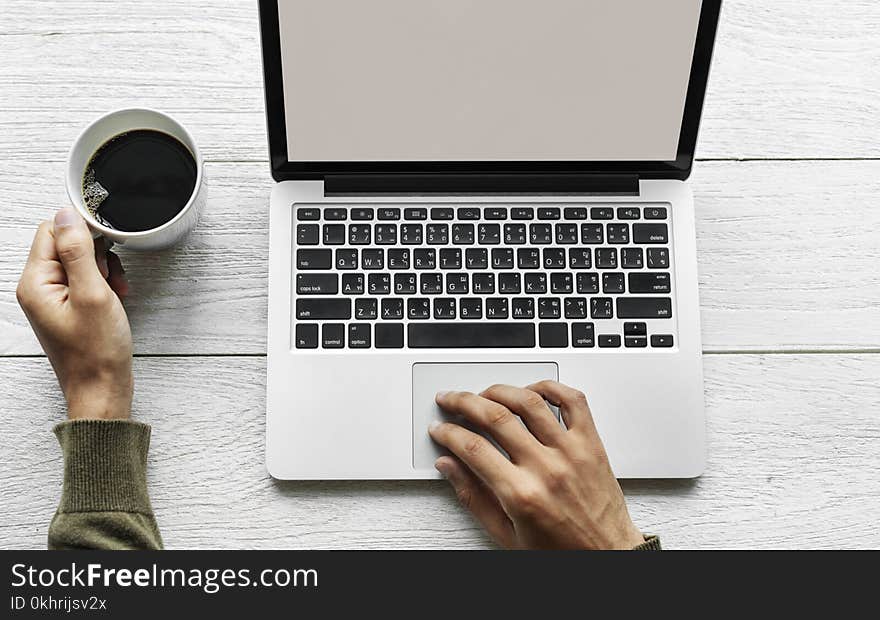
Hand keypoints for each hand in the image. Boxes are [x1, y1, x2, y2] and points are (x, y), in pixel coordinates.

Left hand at [17, 208, 132, 419]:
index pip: (51, 231)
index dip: (82, 231)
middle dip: (96, 253)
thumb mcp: (92, 293)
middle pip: (65, 244)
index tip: (107, 242)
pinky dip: (104, 283)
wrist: (102, 389)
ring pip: (79, 261)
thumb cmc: (97, 352)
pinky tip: (115, 297)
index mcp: (35, 283)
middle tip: (110, 276)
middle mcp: (38, 288)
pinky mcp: (68, 308)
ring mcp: (52, 299)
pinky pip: (84, 280)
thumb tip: (66, 214)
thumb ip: (77, 251)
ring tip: (115, 290)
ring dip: (103, 268)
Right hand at [430, 381, 644, 549]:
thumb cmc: (561, 550)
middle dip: (463, 403)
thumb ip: (473, 497)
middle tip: (450, 401)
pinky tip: (530, 390)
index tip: (439, 429)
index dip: (448, 433)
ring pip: (529, 401)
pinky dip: (549, 387)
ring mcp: (571, 451)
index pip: (473, 448)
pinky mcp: (591, 443)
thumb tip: (448, 466)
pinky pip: (572, 401)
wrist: (608, 556)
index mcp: (521, 495)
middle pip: (495, 416)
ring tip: (483, 394)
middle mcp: (546, 468)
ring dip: (499, 390)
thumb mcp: (506, 534)